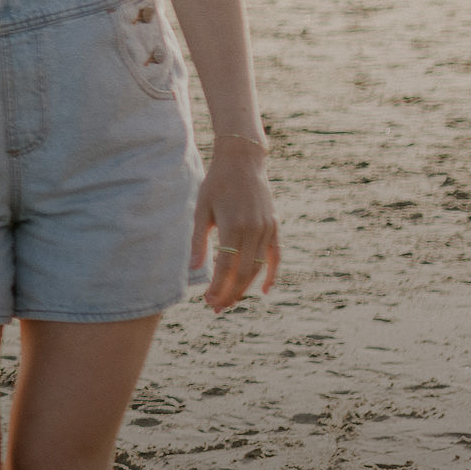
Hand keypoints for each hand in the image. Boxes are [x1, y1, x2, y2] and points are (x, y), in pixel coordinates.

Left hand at [190, 144, 280, 311]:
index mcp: (233, 226)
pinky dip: (272, 273)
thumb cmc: (216, 184)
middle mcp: (253, 230)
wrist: (242, 161)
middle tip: (216, 308)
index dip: (218, 287)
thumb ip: (198, 240)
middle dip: (230, 293)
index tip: (207, 301)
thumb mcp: (201, 209)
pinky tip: (264, 290)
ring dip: (245, 287)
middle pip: (244, 272)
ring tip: (230, 302)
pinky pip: (275, 255)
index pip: (227, 267)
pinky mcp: (274, 226)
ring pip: (259, 267)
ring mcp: (267, 228)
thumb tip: (194, 268)